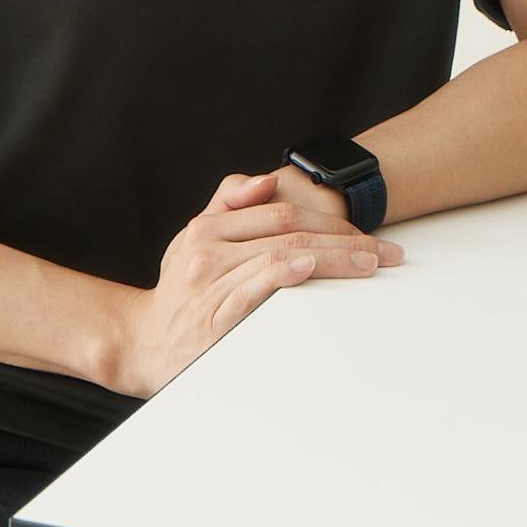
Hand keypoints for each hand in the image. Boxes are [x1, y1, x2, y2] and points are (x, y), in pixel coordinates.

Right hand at [110, 167, 405, 401]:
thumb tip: (268, 180)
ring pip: (282, 255)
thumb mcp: (192, 242)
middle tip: (386, 252)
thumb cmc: (178, 295)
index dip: (329, 218)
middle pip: (288, 228)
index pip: (279, 210)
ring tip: (372, 264)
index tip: (366, 234)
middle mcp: (207, 248)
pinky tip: (310, 268)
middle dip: (344, 238)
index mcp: (206, 227)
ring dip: (334, 258)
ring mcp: (209, 280)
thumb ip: (228, 206)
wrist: (140, 346)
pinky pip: (255, 287)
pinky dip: (284, 273)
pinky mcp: (214, 316)